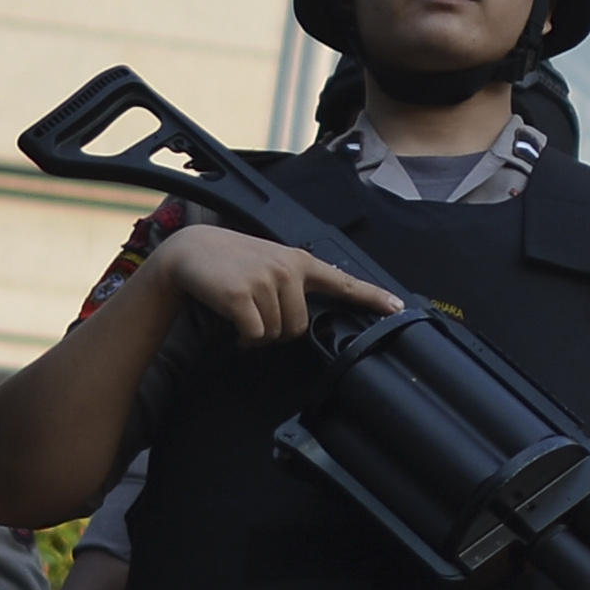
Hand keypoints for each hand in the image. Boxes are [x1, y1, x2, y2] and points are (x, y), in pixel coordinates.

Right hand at [146, 230, 398, 346]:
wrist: (192, 251)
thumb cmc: (234, 262)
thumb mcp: (273, 263)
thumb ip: (296, 283)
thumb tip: (307, 318)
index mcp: (302, 262)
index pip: (343, 281)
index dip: (372, 297)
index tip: (397, 307)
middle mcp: (289, 270)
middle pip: (299, 326)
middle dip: (279, 331)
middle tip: (260, 317)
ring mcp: (265, 281)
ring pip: (275, 334)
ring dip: (259, 335)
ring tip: (245, 314)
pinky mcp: (240, 296)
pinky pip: (254, 335)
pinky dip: (245, 339)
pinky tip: (235, 325)